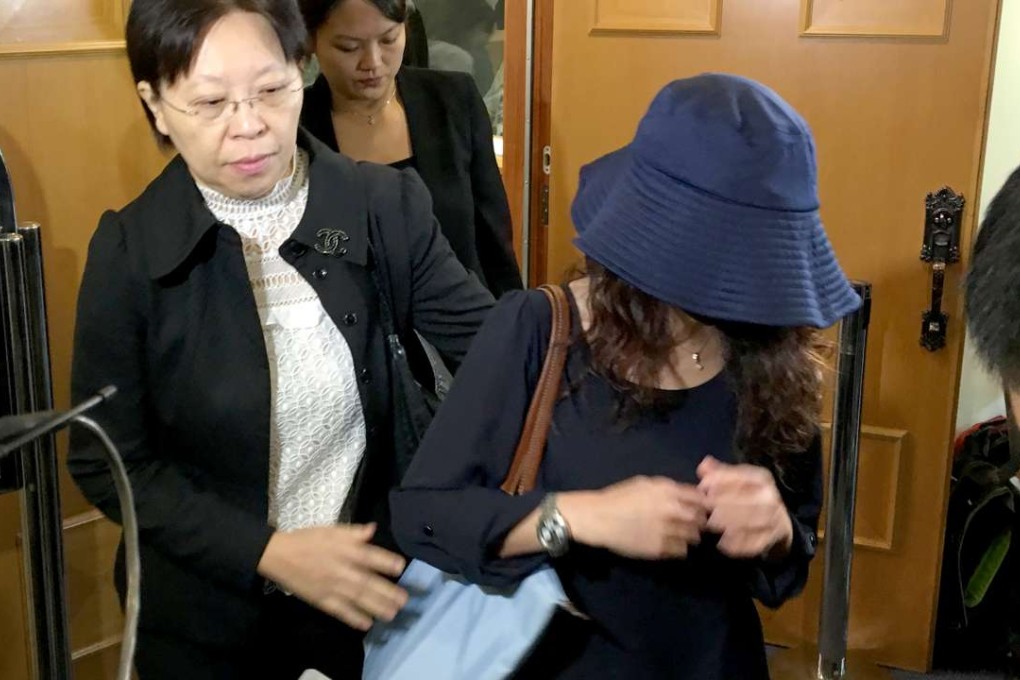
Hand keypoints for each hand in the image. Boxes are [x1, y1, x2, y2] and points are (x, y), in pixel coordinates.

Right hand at [257, 523, 407, 630]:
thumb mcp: (331, 530)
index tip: (401, 567)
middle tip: (404, 600)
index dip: (385, 561)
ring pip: (356, 598)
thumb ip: (353, 532)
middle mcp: (340, 569)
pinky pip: (339, 611)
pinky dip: (353, 618)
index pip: (368, 556)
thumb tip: (373, 530)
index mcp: (343, 549)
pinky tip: (367, 624)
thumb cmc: (308, 540)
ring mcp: (331, 586)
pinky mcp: (321, 600)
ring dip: (376, 607)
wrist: (278, 555)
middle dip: (386, 591)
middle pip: (366, 582)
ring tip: (393, 614)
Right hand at [561, 476, 706, 559]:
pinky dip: (678, 548)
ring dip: (689, 535)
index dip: (702, 504)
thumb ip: (669, 489)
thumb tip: (689, 494)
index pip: (701, 499)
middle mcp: (672, 510)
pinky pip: (681, 551)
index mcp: (668, 491)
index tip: (697, 508)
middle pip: (701, 519)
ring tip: (678, 534)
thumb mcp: (645, 484)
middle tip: (689, 523)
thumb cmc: (619, 497)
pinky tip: (668, 543)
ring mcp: (667, 531)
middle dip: (698, 521)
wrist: (599, 518)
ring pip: (694, 537)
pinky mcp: (659, 549)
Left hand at [696, 456, 792, 558]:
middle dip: (721, 503)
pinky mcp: (773, 538)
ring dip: (727, 523)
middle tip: (703, 508)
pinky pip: (754, 542)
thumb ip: (719, 473)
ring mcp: (775, 518)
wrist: (779, 524)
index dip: (720, 480)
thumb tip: (704, 465)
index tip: (703, 486)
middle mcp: (771, 496)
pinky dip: (737, 544)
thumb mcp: (738, 481)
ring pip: (749, 521)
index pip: (741, 476)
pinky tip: (722, 542)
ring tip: (710, 524)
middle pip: (744, 499)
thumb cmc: (750, 497)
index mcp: (762, 479)